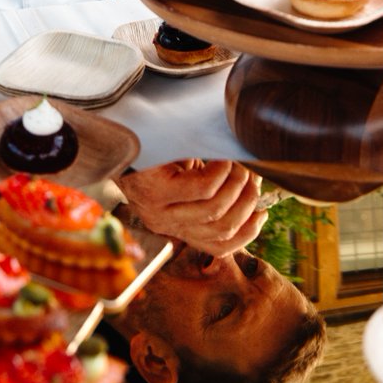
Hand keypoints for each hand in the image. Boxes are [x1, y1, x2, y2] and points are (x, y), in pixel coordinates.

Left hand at [116, 159, 266, 255]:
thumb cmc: (158, 154)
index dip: (247, 233)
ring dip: (238, 185)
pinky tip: (223, 159)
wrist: (120, 134)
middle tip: (254, 179)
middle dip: (247, 203)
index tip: (262, 213)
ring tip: (240, 165)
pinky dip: (222, 172)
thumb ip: (211, 193)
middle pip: (221, 229)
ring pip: (215, 209)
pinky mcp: (156, 189)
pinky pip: (203, 187)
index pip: (218, 247)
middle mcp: (165, 224)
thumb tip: (253, 196)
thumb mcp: (185, 179)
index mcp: (175, 227)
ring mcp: (158, 208)